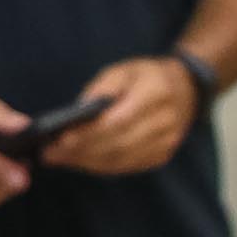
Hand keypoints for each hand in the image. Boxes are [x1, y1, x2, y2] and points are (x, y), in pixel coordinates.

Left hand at [37, 56, 200, 177]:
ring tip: (60, 158)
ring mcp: (167, 142)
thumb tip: (77, 115)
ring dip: (87, 162)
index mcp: (157, 93)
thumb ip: (101, 89)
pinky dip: (101, 166)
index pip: (119, 121)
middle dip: (81, 151)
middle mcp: (167, 121)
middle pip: (118, 144)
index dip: (89, 133)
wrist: (187, 89)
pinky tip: (81, 161)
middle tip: (50, 153)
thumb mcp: (122, 70)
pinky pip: (127, 166)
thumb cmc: (146, 76)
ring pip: (121, 159)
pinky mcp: (162, 156)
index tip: (61, 138)